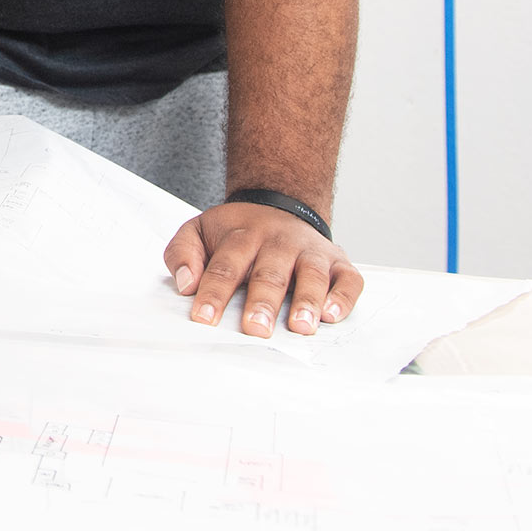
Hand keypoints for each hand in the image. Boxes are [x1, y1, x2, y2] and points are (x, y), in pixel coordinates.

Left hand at [163, 202, 364, 336]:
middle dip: (263, 302)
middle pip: (270, 273)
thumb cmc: (237, 231)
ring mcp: (311, 252)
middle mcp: (279, 242)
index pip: (226, 266)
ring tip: (300, 326)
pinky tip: (332, 315)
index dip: (214, 293)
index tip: (204, 318)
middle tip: (256, 329)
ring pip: (312, 275)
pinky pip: (348, 280)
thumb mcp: (200, 231)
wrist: (279, 203)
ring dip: (307, 301)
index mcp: (243, 235)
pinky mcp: (339, 263)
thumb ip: (183, 253)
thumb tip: (184, 283)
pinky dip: (343, 298)